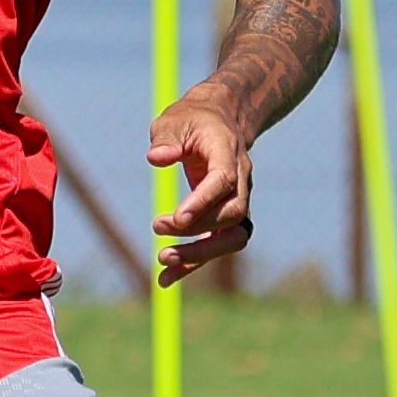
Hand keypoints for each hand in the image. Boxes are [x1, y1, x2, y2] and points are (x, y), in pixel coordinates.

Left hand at [147, 92, 254, 287]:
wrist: (221, 121)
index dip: (203, 202)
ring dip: (200, 254)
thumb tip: (157, 158)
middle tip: (158, 226)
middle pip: (232, 214)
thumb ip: (166, 138)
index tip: (176, 219)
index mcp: (228, 152)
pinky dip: (195, 263)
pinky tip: (167, 278)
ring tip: (163, 261)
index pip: (223, 181)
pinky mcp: (227, 216)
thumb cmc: (192, 120)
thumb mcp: (174, 119)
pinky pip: (218, 245)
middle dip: (197, 229)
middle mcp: (240, 180)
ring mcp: (238, 200)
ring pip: (232, 237)